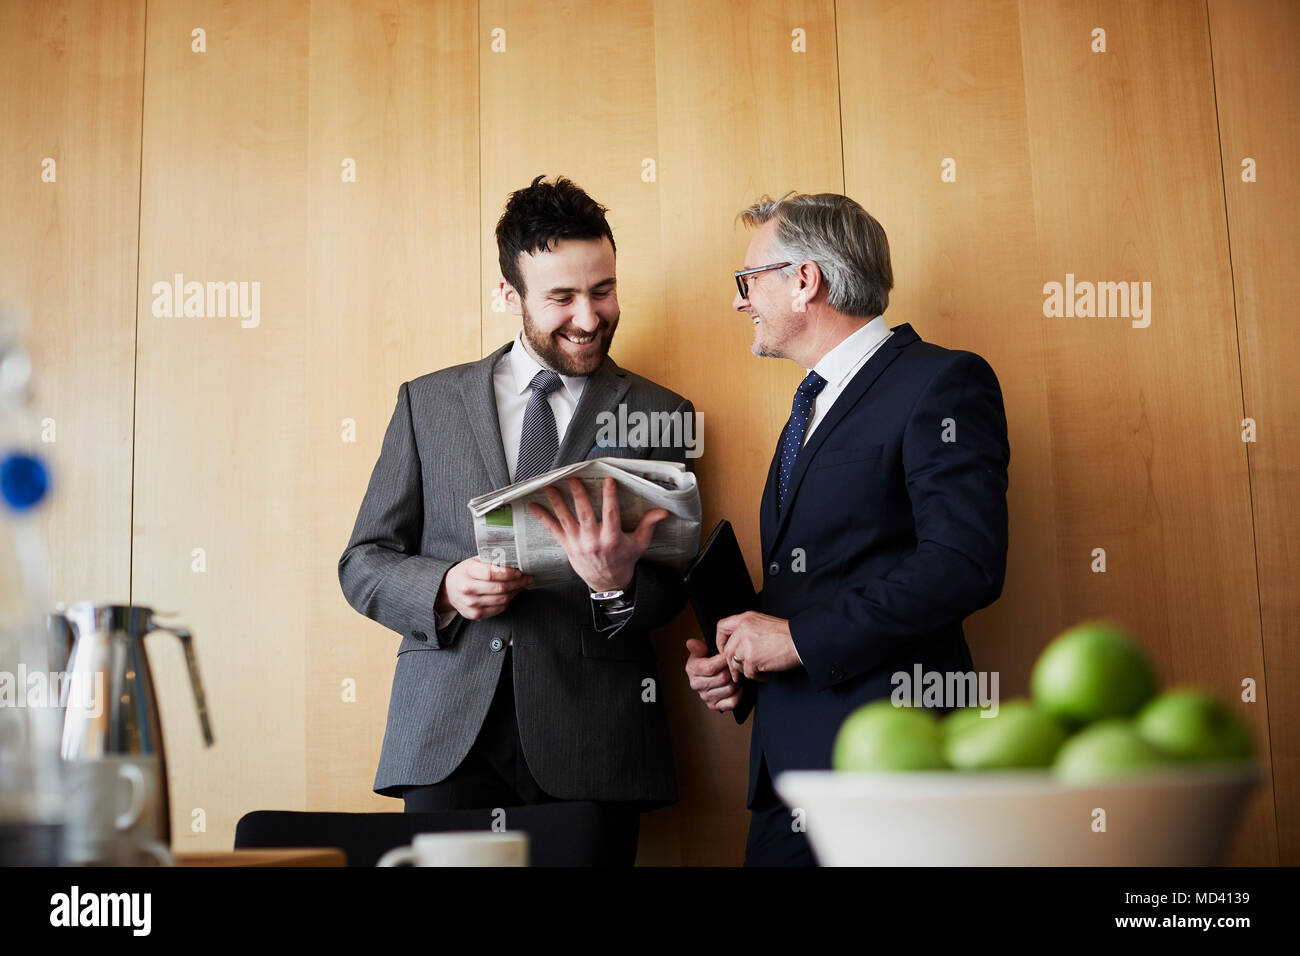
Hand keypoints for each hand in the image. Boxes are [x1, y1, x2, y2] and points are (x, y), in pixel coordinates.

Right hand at [435, 557, 532, 620]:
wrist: (448, 589)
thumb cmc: (466, 572)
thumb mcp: (474, 561)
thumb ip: (491, 560)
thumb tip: (514, 560)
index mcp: (468, 572)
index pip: (492, 573)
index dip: (509, 573)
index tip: (520, 571)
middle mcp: (468, 589)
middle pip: (500, 588)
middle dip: (518, 583)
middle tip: (527, 578)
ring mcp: (471, 604)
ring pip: (502, 600)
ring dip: (515, 592)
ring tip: (521, 585)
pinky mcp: (475, 614)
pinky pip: (499, 609)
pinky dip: (508, 601)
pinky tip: (511, 594)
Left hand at [526, 476, 667, 591]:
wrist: (609, 583)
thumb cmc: (624, 560)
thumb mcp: (639, 543)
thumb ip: (648, 525)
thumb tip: (663, 512)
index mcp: (612, 537)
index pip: (611, 512)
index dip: (609, 495)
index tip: (608, 480)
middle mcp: (594, 539)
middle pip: (585, 514)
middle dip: (578, 495)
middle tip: (573, 479)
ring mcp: (578, 543)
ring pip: (566, 519)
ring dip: (557, 502)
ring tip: (550, 487)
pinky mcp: (568, 546)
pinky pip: (553, 530)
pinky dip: (543, 517)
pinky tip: (534, 506)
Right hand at [684, 638, 741, 711]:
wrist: (711, 671)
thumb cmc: (708, 658)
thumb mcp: (702, 649)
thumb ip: (698, 647)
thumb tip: (691, 643)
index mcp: (692, 669)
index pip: (710, 668)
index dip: (724, 661)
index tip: (730, 654)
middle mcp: (696, 685)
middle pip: (723, 678)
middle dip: (732, 670)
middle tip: (735, 664)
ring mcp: (705, 697)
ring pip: (730, 689)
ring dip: (737, 681)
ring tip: (736, 674)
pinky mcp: (714, 706)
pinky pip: (733, 702)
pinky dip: (739, 693)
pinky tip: (738, 686)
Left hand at [716, 611, 800, 682]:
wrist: (802, 641)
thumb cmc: (787, 634)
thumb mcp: (763, 623)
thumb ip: (746, 630)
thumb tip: (735, 646)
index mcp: (745, 618)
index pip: (721, 627)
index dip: (720, 641)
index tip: (725, 650)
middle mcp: (743, 629)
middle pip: (727, 650)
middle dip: (732, 664)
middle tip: (740, 672)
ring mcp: (747, 643)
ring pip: (736, 663)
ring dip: (746, 671)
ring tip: (758, 671)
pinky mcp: (752, 658)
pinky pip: (748, 673)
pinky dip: (757, 677)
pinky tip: (767, 673)